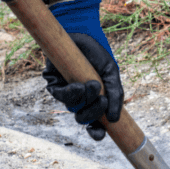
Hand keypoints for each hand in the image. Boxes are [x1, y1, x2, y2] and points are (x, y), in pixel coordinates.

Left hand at [43, 0, 123, 140]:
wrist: (83, 33)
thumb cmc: (97, 54)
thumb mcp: (112, 74)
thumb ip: (116, 96)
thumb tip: (114, 119)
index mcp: (94, 101)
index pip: (94, 124)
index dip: (96, 133)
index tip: (99, 134)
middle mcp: (79, 99)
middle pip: (83, 119)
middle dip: (94, 113)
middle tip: (103, 98)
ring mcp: (66, 92)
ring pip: (72, 108)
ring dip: (85, 100)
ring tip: (93, 85)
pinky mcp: (53, 82)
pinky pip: (60, 96)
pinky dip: (71, 93)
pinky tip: (80, 85)